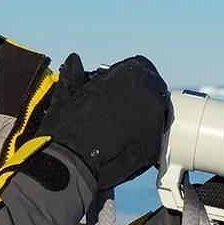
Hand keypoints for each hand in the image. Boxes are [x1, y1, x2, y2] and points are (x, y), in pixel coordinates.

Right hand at [41, 53, 170, 190]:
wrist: (70, 162)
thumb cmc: (66, 127)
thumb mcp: (69, 90)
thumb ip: (76, 73)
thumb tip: (74, 62)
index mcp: (132, 73)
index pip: (142, 69)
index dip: (129, 82)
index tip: (120, 92)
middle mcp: (150, 92)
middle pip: (153, 92)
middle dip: (139, 101)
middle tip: (120, 114)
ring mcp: (156, 119)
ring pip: (156, 116)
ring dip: (143, 121)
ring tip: (120, 132)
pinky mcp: (156, 144)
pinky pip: (154, 140)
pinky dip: (143, 142)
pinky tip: (124, 147)